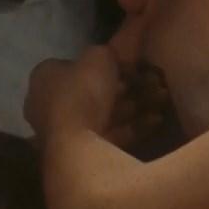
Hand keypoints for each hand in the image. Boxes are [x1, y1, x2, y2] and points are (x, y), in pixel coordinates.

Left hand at [24, 46, 168, 146]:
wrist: (80, 144)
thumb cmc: (82, 92)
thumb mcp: (98, 56)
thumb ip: (107, 53)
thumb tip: (116, 56)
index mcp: (45, 77)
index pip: (77, 66)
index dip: (107, 64)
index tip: (133, 64)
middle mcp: (50, 104)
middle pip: (94, 92)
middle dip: (127, 87)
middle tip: (156, 81)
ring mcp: (67, 132)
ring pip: (107, 114)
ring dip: (136, 106)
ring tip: (163, 98)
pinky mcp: (85, 155)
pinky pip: (115, 135)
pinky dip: (136, 126)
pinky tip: (158, 120)